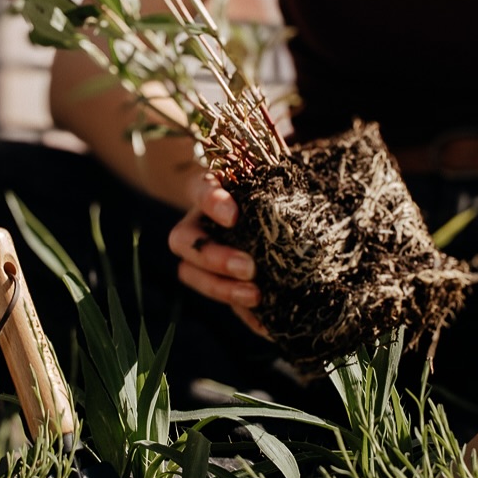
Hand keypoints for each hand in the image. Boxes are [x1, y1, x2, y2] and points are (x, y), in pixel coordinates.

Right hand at [167, 171, 267, 335]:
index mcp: (209, 189)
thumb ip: (275, 166)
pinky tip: (267, 324)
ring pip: (191, 274)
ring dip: (221, 288)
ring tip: (255, 296)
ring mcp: (202, 256)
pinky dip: (245, 316)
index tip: (233, 215)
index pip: (199, 189)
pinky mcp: (220, 283)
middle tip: (249, 267)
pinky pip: (222, 302)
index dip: (211, 202)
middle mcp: (198, 223)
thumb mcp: (272, 174)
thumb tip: (293, 153)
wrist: (275, 214)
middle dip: (214, 257)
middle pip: (184, 241)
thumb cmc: (271, 187)